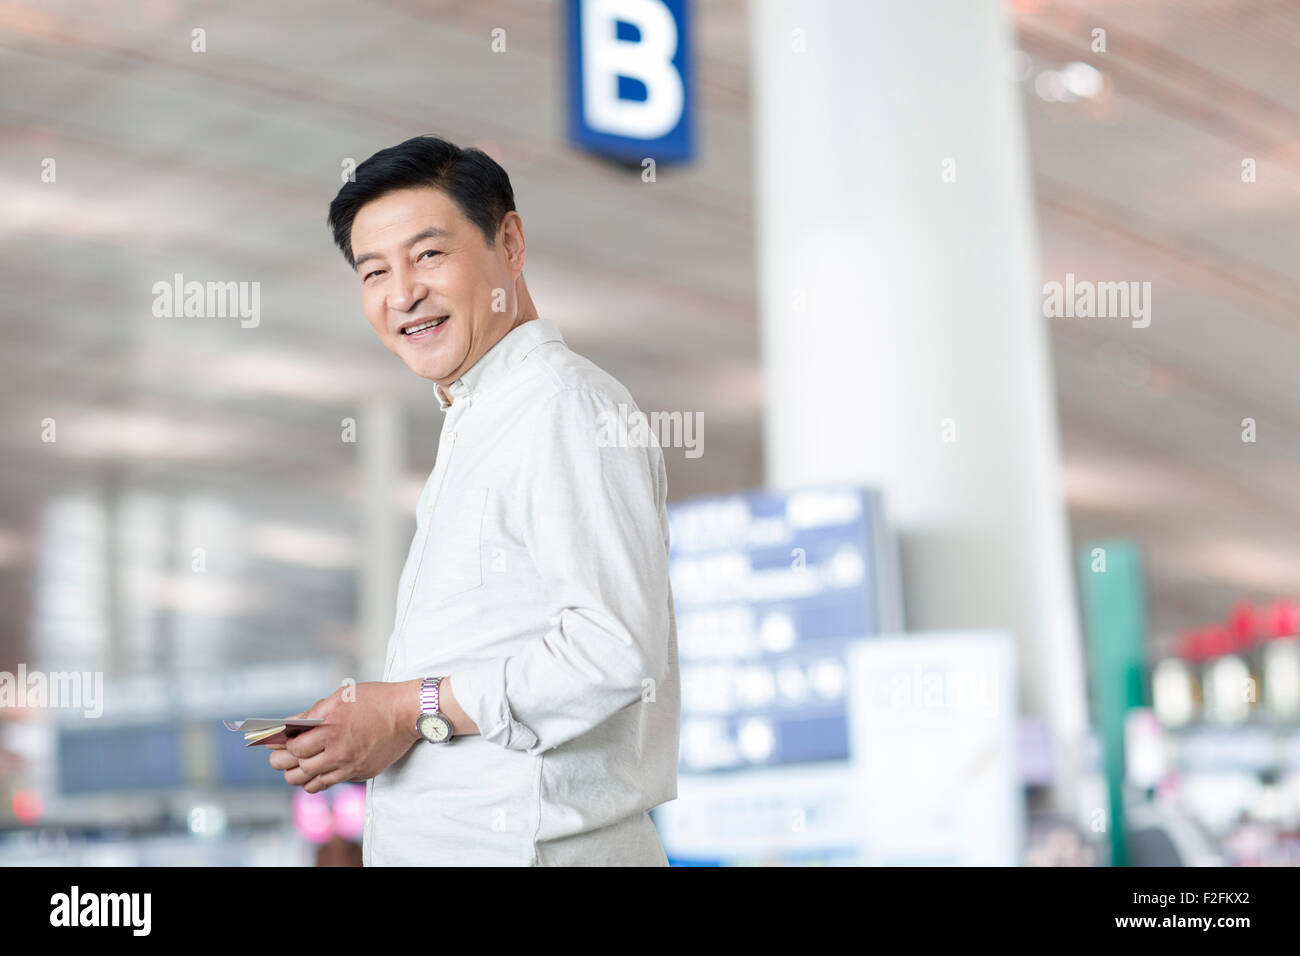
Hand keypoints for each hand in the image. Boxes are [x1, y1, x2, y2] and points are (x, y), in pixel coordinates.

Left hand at [268, 681, 421, 792]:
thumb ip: (313, 713)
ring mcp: (348, 764)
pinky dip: (315, 782)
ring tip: (296, 768)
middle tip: (280, 758)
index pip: (291, 744)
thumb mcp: (341, 697)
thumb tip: (291, 724)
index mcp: (329, 725)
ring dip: (296, 775)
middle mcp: (337, 747)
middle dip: (281, 762)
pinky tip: (314, 774)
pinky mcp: (359, 773)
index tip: (273, 743)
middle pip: (295, 766)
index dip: (278, 745)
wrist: (408, 713)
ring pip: (308, 780)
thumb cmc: (376, 700)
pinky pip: (328, 784)